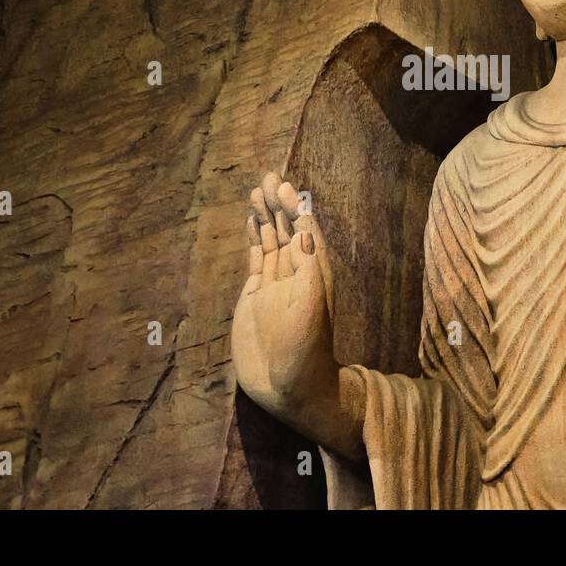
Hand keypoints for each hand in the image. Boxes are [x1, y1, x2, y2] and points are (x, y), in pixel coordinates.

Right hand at [231, 172, 338, 438]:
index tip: (283, 184)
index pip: (304, 229)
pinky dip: (255, 239)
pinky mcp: (255, 298)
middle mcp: (295, 274)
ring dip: (266, 216)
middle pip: (287, 228)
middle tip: (267, 176)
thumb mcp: (308, 309)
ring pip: (271, 240)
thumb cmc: (305, 351)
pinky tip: (252, 223)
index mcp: (313, 273)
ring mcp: (274, 285)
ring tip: (257, 191)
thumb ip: (308, 270)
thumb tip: (306, 230)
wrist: (291, 389)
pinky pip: (256, 259)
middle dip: (278, 203)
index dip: (295, 206)